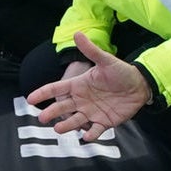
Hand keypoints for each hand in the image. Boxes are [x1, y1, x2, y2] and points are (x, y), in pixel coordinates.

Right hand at [31, 35, 149, 132]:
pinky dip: (90, 134)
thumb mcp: (105, 60)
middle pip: (62, 107)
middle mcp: (82, 100)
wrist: (139, 85)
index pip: (56, 89)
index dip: (43, 93)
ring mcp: (92, 112)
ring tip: (58, 129)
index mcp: (79, 85)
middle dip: (52, 112)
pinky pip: (95, 130)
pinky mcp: (104, 122)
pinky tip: (86, 137)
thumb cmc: (121, 72)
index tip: (30, 99)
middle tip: (42, 118)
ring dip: (66, 126)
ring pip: (75, 121)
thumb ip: (91, 50)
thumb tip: (77, 33)